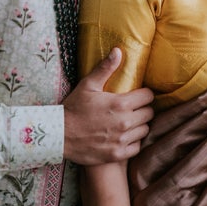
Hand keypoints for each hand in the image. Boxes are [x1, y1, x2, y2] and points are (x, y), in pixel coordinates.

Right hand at [63, 48, 153, 164]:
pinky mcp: (117, 154)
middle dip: (143, 110)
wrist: (57, 136)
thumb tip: (118, 50)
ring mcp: (121, 140)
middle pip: (149, 114)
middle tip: (133, 110)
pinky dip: (133, 142)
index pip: (149, 97)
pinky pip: (137, 147)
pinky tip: (124, 137)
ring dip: (139, 126)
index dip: (144, 95)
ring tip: (129, 123)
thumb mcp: (88, 85)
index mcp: (121, 104)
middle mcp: (125, 122)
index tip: (138, 96)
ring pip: (145, 130)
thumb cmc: (73, 108)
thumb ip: (105, 68)